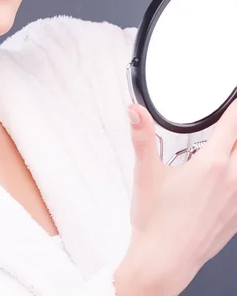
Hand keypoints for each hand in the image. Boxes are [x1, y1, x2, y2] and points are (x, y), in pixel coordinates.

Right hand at [117, 100, 236, 294]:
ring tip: (227, 148)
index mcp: (210, 166)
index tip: (233, 102)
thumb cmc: (156, 221)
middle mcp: (231, 181)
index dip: (234, 108)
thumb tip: (136, 111)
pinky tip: (227, 177)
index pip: (232, 125)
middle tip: (229, 123)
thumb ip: (142, 137)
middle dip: (236, 129)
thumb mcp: (146, 173)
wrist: (164, 261)